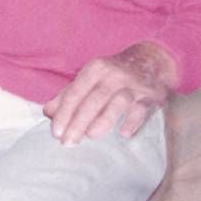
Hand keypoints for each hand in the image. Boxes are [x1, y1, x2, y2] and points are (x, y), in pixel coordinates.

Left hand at [43, 41, 177, 145]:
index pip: (76, 91)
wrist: (151, 59)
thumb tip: (48, 112)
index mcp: (96, 68)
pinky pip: (142, 109)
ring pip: (118, 102)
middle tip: (68, 142)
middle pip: (95, 99)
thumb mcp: (90, 78)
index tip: (55, 132)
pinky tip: (124, 134)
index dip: (65, 112)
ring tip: (90, 136)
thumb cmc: (113, 73)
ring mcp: (134, 84)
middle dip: (80, 121)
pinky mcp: (151, 95)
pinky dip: (133, 121)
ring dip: (104, 119)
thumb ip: (69, 95)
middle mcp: (114, 74)